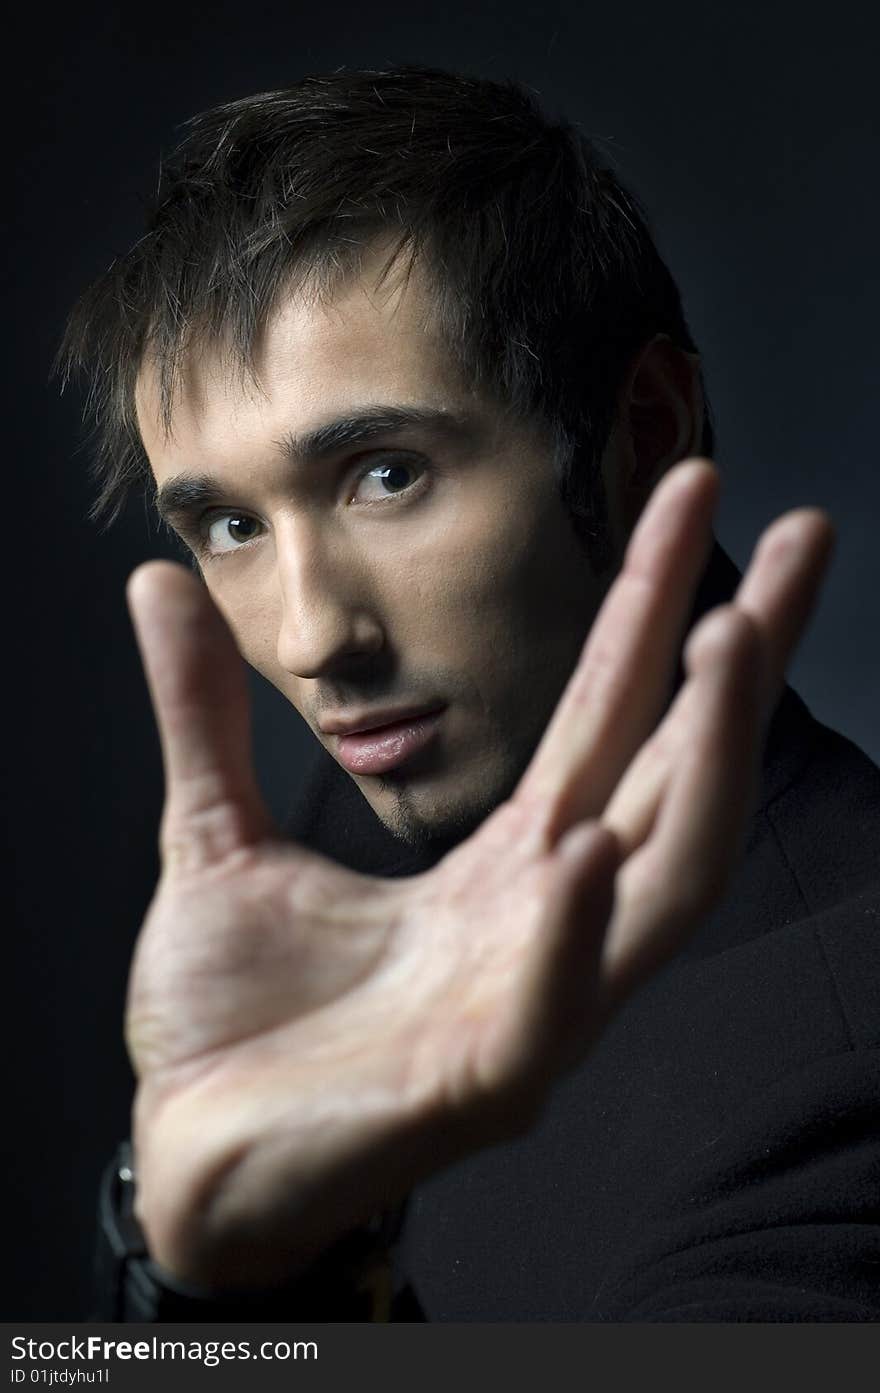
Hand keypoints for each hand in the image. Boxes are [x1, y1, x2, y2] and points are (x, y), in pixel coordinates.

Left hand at [123, 458, 832, 1289]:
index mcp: (505, 865)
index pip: (606, 714)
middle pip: (677, 774)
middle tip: (803, 532)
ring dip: (704, 764)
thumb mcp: (217, 838)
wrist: (188, 1159)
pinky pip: (548, 1007)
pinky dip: (569, 931)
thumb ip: (204, 718)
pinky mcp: (480, 1085)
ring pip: (663, 880)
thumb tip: (157, 586)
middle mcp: (547, 921)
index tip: (697, 486)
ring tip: (726, 640)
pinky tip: (580, 849)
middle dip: (745, 658)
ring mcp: (529, 1002)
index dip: (654, 602)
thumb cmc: (232, 1025)